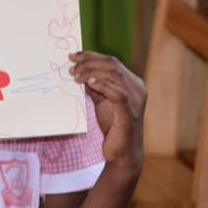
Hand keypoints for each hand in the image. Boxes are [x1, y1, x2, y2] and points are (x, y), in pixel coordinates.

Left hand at [69, 52, 145, 172]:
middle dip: (88, 63)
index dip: (91, 56)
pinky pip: (119, 95)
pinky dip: (104, 86)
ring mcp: (136, 100)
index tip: (72, 55)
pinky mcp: (130, 114)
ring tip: (75, 77)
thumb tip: (77, 71)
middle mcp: (137, 88)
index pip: (111, 61)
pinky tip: (89, 83)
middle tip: (70, 69)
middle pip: (112, 64)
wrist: (122, 152)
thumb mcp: (101, 101)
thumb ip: (94, 86)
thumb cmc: (113, 125)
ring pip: (115, 75)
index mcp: (131, 82)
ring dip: (92, 72)